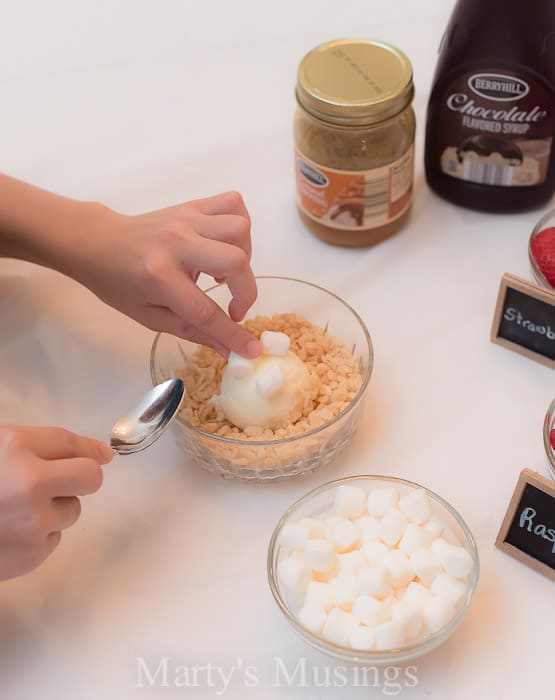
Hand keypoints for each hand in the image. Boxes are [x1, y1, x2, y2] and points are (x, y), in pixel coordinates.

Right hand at [0, 425, 112, 580]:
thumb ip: (45, 445)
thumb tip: (103, 454)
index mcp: (15, 449)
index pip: (71, 444)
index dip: (87, 449)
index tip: (101, 454)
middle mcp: (29, 484)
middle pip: (90, 478)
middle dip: (80, 478)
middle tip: (60, 482)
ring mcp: (32, 523)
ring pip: (72, 511)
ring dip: (53, 509)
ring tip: (15, 509)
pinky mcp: (31, 555)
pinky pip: (53, 538)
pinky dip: (38, 535)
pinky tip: (8, 531)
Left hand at [73, 191, 262, 357]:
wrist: (97, 242)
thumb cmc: (119, 283)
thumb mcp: (149, 317)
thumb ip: (192, 332)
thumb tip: (230, 350)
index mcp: (160, 277)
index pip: (207, 311)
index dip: (233, 334)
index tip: (252, 348)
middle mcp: (176, 244)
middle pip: (235, 262)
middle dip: (246, 292)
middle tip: (233, 306)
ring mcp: (186, 220)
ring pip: (239, 229)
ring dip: (244, 256)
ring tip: (226, 271)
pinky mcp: (192, 206)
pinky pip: (233, 204)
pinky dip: (240, 227)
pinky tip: (225, 245)